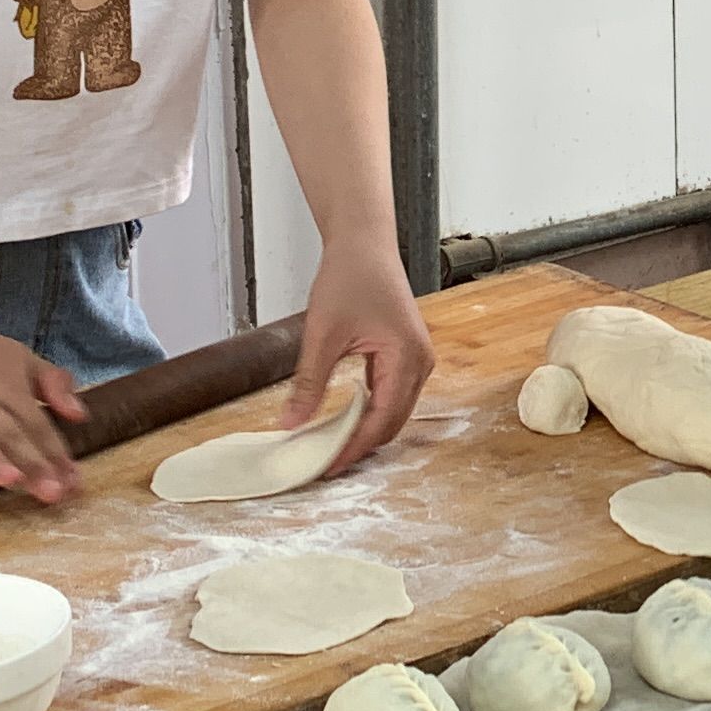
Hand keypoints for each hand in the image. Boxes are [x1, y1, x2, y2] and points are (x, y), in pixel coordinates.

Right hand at [0, 306, 89, 503]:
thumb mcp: (20, 358)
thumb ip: (53, 383)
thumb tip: (81, 415)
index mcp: (6, 386)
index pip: (36, 424)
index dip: (55, 453)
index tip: (74, 483)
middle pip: (7, 433)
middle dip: (31, 463)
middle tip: (52, 492)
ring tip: (10, 480)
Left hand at [288, 236, 436, 473]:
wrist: (365, 244)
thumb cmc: (349, 279)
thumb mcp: (322, 335)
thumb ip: (308, 383)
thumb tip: (290, 423)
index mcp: (406, 358)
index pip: (383, 419)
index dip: (355, 446)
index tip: (327, 465)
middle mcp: (421, 362)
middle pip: (394, 420)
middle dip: (362, 444)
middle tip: (325, 461)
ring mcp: (417, 358)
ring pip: (395, 409)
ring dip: (367, 428)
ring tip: (332, 444)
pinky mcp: (408, 352)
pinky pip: (393, 392)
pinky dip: (371, 409)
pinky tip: (345, 417)